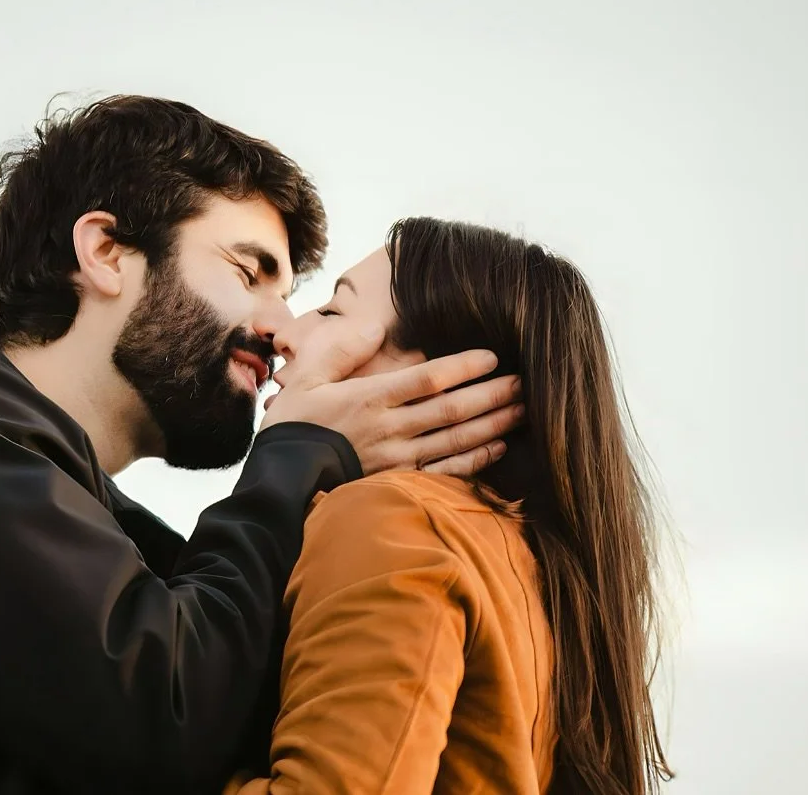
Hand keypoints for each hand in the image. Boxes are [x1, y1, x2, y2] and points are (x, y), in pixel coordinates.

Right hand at [260, 322, 523, 477]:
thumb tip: (377, 324)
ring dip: (493, 424)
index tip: (492, 356)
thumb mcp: (306, 376)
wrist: (281, 481)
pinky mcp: (398, 482)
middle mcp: (390, 428)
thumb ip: (342, 348)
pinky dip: (475, 460)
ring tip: (523, 410)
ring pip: (456, 440)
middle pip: (452, 410)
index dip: (463, 367)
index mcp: (370, 398)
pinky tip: (497, 448)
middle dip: (492, 395)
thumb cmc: (293, 425)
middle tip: (526, 382)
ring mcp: (397, 459)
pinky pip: (445, 471)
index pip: (427, 379)